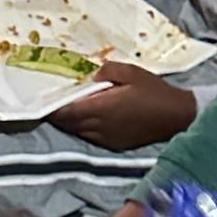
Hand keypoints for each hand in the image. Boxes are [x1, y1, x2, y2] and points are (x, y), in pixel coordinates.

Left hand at [53, 62, 198, 150]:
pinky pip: (90, 137)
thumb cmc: (153, 91)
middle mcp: (101, 127)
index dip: (52, 108)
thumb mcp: (131, 71)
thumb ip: (106, 71)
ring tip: (63, 110)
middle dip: (58, 115)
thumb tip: (91, 76)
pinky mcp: (115, 145)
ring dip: (69, 123)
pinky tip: (84, 119)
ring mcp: (107, 139)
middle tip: (48, 103)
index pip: (68, 112)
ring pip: (79, 132)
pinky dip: (83, 128)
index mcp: (102, 108)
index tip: (41, 99)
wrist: (176, 116)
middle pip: (70, 124)